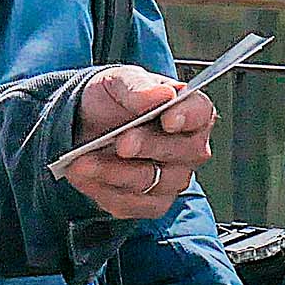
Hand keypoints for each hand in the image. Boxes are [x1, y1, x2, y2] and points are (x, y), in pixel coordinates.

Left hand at [59, 65, 214, 218]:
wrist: (83, 124)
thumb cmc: (110, 101)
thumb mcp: (116, 81)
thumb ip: (137, 85)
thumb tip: (161, 94)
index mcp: (187, 109)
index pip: (201, 113)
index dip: (188, 117)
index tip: (168, 119)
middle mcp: (187, 147)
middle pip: (181, 152)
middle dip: (147, 147)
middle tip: (120, 142)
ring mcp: (172, 178)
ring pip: (153, 182)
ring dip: (114, 172)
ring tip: (84, 162)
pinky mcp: (150, 202)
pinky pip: (133, 204)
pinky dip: (104, 190)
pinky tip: (85, 176)